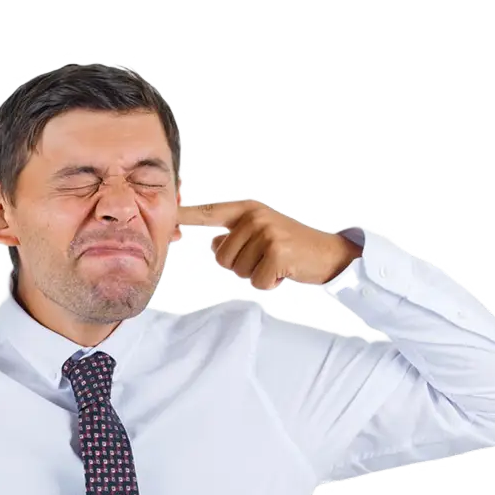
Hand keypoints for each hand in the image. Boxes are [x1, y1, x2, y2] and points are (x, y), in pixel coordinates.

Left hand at [177, 200, 361, 289]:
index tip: (166, 214)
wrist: (328, 254)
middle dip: (240, 266)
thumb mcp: (260, 235)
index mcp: (247, 210)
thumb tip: (214, 243)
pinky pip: (255, 281)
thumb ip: (234, 237)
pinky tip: (283, 273)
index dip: (185, 215)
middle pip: (221, 257)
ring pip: (237, 271)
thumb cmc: (291, 248)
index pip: (209, 213)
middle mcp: (254, 217)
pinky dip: (268, 284)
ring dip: (255, 275)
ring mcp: (266, 233)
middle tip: (265, 259)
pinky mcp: (277, 252)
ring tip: (275, 264)